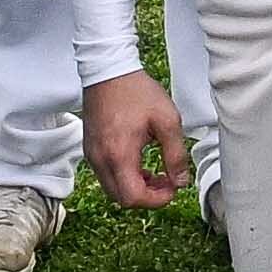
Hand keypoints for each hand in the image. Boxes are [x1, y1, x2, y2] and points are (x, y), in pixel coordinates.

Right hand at [84, 71, 198, 208]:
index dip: (156, 200)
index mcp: (119, 155)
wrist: (109, 71)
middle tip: (167, 181)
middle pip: (121, 198)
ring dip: (135, 187)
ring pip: (112, 188)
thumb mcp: (167, 120)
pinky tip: (140, 162)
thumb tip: (181, 180)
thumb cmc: (137, 92)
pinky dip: (124, 176)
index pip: (133, 197)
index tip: (173, 187)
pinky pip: (106, 175)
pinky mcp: (90, 149)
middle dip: (147, 196)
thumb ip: (176, 154)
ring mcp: (92, 155)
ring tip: (156, 172)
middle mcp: (100, 160)